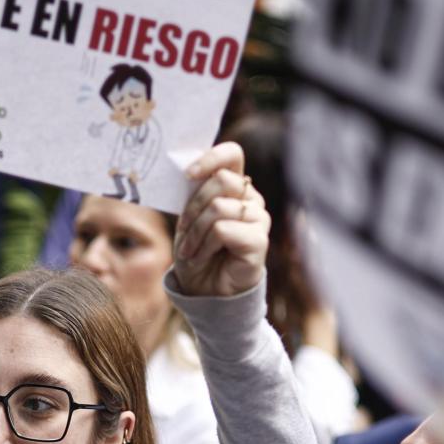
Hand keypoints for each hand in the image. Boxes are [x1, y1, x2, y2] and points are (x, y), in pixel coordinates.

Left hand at [172, 144, 267, 297]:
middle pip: (222, 181)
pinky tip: (200, 257)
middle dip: (193, 207)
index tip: (189, 174)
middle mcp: (251, 199)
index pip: (232, 154)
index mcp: (235, 186)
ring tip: (190, 249)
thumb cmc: (196, 250)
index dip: (211, 158)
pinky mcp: (259, 240)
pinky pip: (223, 230)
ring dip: (195, 232)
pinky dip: (203, 246)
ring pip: (218, 207)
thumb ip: (194, 191)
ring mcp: (258, 219)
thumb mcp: (189, 216)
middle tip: (183, 230)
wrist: (203, 288)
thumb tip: (188, 169)